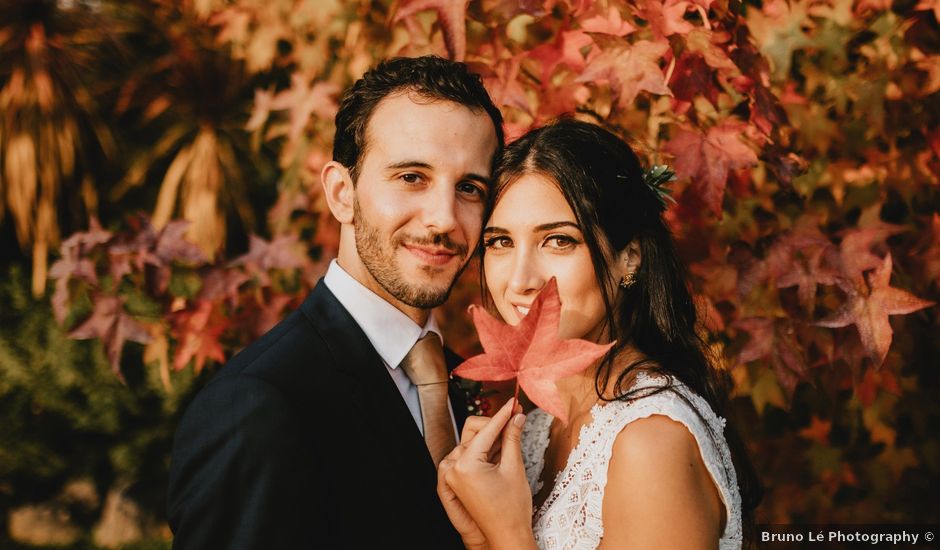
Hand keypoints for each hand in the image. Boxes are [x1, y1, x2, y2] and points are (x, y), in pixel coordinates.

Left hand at [439, 400, 536, 549]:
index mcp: (465, 465)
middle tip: (515, 420)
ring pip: (471, 441)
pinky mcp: (455, 478)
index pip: (487, 430)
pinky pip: (468, 454)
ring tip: (510, 438)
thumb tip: (516, 417)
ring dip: (489, 437)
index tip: (513, 402)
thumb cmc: (511, 508)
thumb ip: (512, 438)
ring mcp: (451, 474)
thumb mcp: (514, 468)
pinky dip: (483, 449)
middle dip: (495, 425)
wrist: (506, 535)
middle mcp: (453, 468)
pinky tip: (500, 448)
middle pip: (474, 431)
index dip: (503, 414)